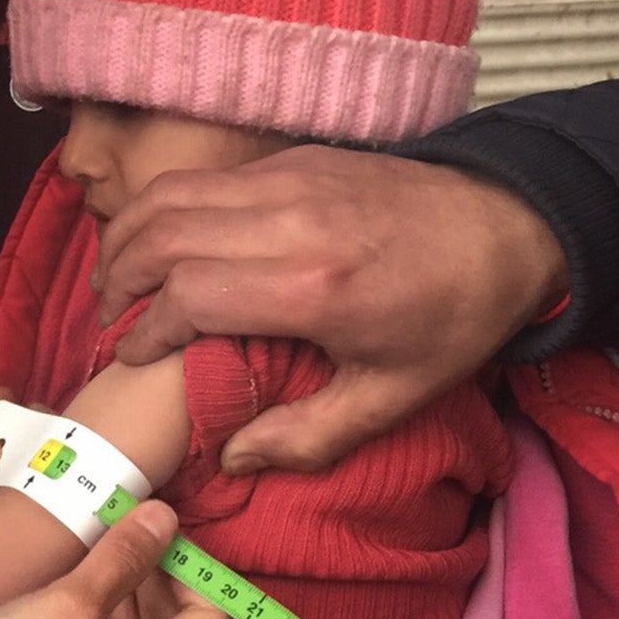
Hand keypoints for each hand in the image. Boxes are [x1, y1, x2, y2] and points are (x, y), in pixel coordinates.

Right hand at [0, 502, 232, 618]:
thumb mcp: (69, 607)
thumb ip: (124, 558)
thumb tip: (166, 515)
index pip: (213, 618)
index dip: (196, 564)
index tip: (160, 521)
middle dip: (158, 571)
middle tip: (126, 520)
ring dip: (127, 588)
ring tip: (100, 539)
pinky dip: (102, 615)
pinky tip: (75, 580)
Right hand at [92, 145, 565, 474]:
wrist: (511, 224)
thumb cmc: (454, 318)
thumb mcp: (395, 397)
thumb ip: (309, 436)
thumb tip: (233, 459)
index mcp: (311, 287)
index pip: (186, 296)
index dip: (145, 332)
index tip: (131, 360)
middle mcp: (287, 221)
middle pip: (160, 235)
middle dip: (117, 280)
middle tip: (107, 322)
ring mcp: (287, 179)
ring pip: (171, 195)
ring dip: (127, 236)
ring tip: (115, 280)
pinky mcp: (292, 158)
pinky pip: (204, 179)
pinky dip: (164, 209)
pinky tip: (161, 245)